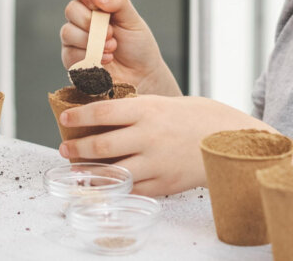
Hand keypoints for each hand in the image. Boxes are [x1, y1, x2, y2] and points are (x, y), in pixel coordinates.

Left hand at [58, 95, 270, 195]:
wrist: (229, 137)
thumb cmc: (194, 116)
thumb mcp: (163, 103)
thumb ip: (135, 112)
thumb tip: (102, 118)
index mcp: (147, 109)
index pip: (103, 112)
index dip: (79, 117)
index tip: (64, 119)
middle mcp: (149, 135)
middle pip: (102, 144)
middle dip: (78, 149)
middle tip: (64, 149)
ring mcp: (156, 161)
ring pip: (114, 171)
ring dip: (90, 173)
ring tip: (77, 171)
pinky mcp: (164, 182)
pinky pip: (132, 188)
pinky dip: (115, 188)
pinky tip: (104, 186)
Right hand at [60, 0, 180, 95]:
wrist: (141, 75)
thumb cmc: (138, 46)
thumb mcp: (133, 19)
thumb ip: (118, 2)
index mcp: (97, 3)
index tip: (95, 0)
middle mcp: (83, 18)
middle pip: (71, 9)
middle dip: (91, 21)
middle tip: (111, 32)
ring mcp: (75, 38)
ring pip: (67, 32)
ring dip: (92, 41)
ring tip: (112, 48)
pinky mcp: (72, 59)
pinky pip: (70, 53)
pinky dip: (89, 56)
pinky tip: (105, 60)